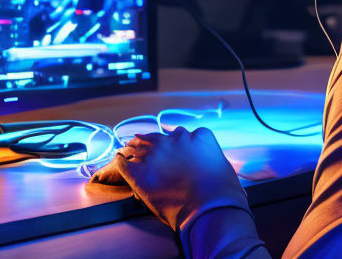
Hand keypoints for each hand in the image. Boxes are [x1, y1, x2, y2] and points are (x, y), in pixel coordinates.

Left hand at [89, 127, 249, 230]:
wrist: (209, 206)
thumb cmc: (222, 192)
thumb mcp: (223, 168)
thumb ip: (210, 161)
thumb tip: (207, 169)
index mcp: (200, 136)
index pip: (183, 134)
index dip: (178, 145)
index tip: (175, 152)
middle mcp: (177, 139)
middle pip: (159, 136)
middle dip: (154, 143)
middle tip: (148, 149)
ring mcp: (158, 153)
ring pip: (140, 144)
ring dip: (136, 150)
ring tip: (129, 152)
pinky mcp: (141, 170)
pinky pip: (125, 162)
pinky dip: (121, 162)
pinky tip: (119, 162)